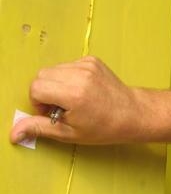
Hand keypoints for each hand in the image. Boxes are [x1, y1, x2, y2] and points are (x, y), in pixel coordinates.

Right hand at [9, 56, 141, 144]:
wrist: (134, 114)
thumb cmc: (105, 127)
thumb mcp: (70, 133)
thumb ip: (39, 129)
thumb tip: (13, 133)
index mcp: (73, 93)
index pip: (35, 88)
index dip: (39, 103)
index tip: (53, 113)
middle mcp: (79, 74)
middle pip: (41, 76)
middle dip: (45, 92)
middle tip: (62, 108)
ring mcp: (87, 64)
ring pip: (53, 70)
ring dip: (56, 84)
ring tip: (74, 100)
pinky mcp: (92, 60)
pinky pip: (67, 65)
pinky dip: (68, 78)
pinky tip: (82, 91)